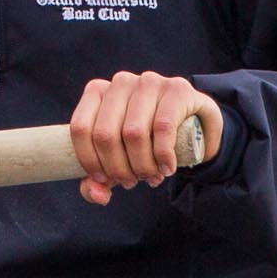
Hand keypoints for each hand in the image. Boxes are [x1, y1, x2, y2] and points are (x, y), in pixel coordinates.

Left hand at [69, 71, 222, 205]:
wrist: (195, 125)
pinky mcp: (177, 89)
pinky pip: (163, 127)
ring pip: (133, 133)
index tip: (105, 180)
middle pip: (105, 134)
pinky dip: (163, 155)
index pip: (80, 129)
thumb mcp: (119, 159)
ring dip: (141, 165)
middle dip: (117, 168)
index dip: (89, 161)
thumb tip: (98, 196)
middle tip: (131, 182)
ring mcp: (149, 82)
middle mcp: (120, 82)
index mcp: (96, 91)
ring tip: (150, 177)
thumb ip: (99, 181)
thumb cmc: (147, 141)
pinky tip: (167, 168)